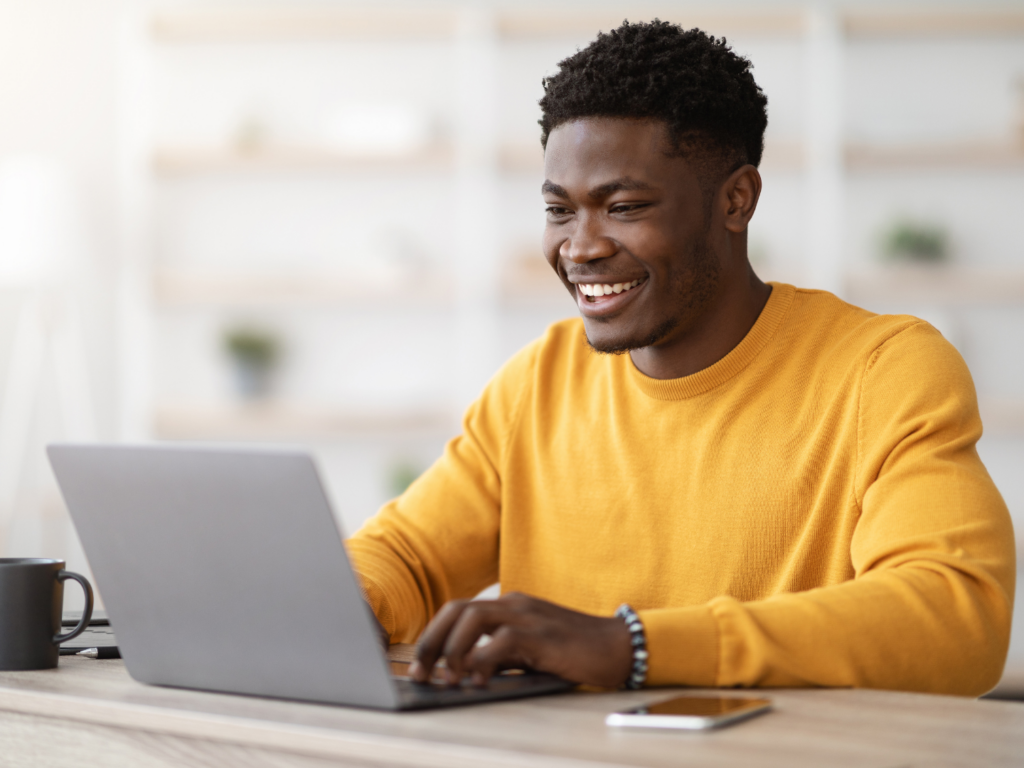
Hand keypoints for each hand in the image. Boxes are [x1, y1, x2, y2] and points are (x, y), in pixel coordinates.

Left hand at [408, 592, 632, 687]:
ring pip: (473, 618)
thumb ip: (499, 655)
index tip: (420, 665)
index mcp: (509, 605)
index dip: (433, 636)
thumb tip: (462, 672)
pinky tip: (477, 681)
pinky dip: (482, 660)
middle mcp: (514, 604)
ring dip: (452, 649)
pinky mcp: (541, 634)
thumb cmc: (573, 652)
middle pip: (457, 610)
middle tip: (421, 672)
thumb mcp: (529, 651)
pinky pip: (501, 641)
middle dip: (432, 641)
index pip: (458, 611)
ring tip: (446, 678)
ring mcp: (528, 616)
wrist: (617, 646)